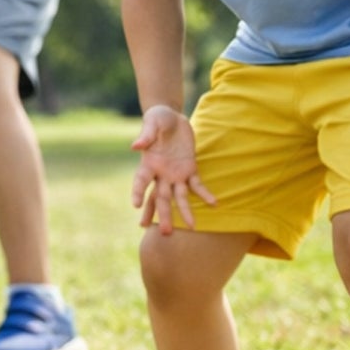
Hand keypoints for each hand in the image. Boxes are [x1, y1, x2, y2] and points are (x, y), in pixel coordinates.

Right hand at [130, 105, 215, 232]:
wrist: (171, 117)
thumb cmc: (157, 118)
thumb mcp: (152, 122)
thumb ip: (146, 134)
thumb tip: (135, 146)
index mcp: (148, 163)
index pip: (140, 180)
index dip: (137, 192)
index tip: (135, 205)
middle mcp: (160, 173)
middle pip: (160, 197)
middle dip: (162, 214)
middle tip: (165, 232)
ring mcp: (175, 174)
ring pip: (178, 197)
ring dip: (183, 211)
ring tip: (192, 227)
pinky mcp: (189, 170)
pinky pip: (197, 185)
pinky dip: (205, 195)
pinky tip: (214, 204)